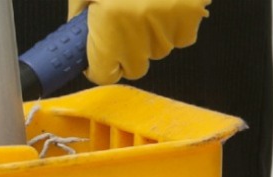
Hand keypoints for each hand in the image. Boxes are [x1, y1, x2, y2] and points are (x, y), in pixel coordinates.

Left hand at [68, 0, 210, 83]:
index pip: (104, 74)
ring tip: (149, 8)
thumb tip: (79, 39)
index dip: (102, 66)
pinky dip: (179, 27)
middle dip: (129, 53)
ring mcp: (167, 21)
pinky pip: (185, 37)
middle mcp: (137, 28)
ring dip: (154, 39)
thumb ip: (80, 15)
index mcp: (107, 23)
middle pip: (135, 67)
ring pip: (160, 51)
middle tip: (127, 27)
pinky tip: (169, 6)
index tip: (103, 56)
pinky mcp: (193, 10)